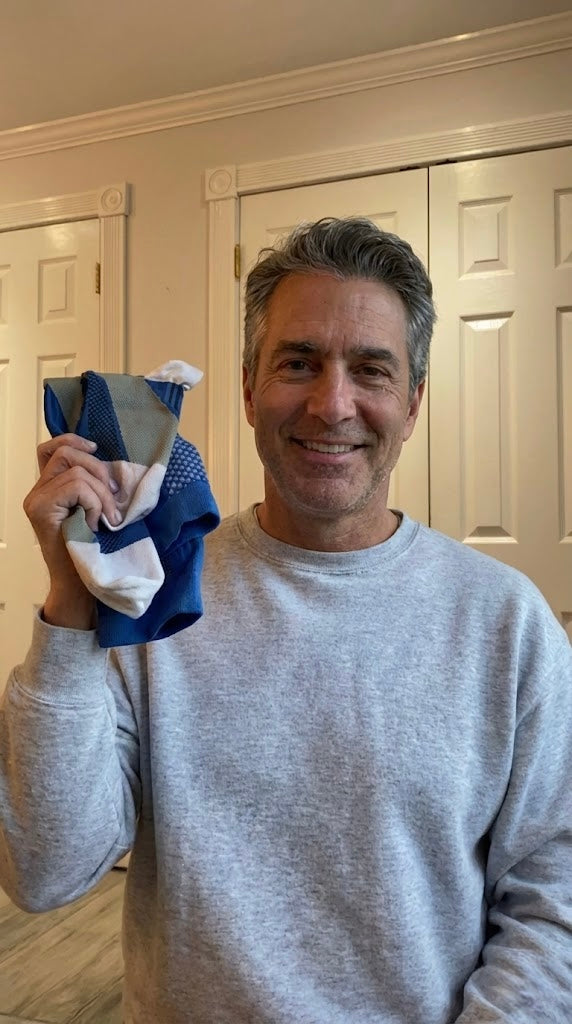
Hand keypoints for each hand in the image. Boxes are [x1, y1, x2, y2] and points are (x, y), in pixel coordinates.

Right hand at [23, 434, 121, 628]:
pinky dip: (94, 502)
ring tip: (109, 518)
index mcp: (47, 489)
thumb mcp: (94, 511)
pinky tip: (96, 523)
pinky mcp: (41, 510)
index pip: (50, 448)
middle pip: (66, 453)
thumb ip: (91, 487)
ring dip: (101, 494)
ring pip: (75, 471)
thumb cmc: (91, 551)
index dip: (73, 440)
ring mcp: (36, 501)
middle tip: (114, 499)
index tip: (97, 449)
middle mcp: (36, 492)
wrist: (80, 586)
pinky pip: (76, 487)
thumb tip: (111, 463)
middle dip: (99, 470)